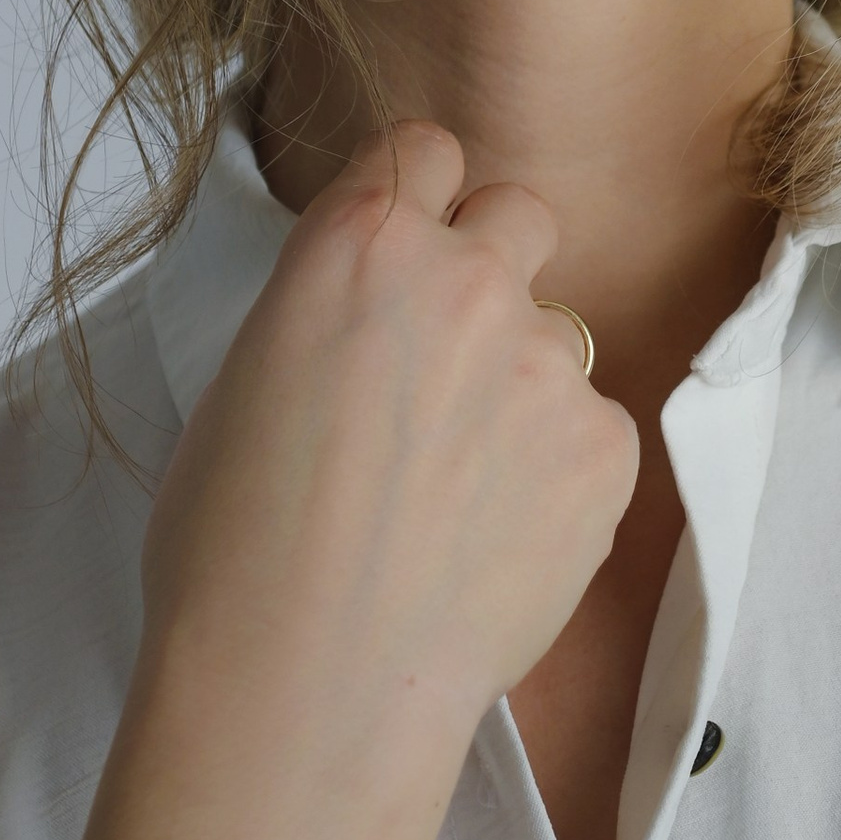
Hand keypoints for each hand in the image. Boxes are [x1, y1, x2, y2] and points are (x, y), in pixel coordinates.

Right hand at [135, 120, 637, 763]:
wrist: (303, 691)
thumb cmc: (233, 556)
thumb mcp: (243, 384)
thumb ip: (333, 313)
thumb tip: (371, 322)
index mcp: (359, 244)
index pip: (424, 148)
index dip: (419, 197)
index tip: (412, 245)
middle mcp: (466, 278)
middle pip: (518, 214)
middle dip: (491, 266)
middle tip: (449, 361)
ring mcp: (549, 361)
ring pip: (560, 336)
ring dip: (523, 387)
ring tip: (457, 493)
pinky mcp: (606, 448)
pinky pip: (594, 431)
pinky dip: (557, 474)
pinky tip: (493, 542)